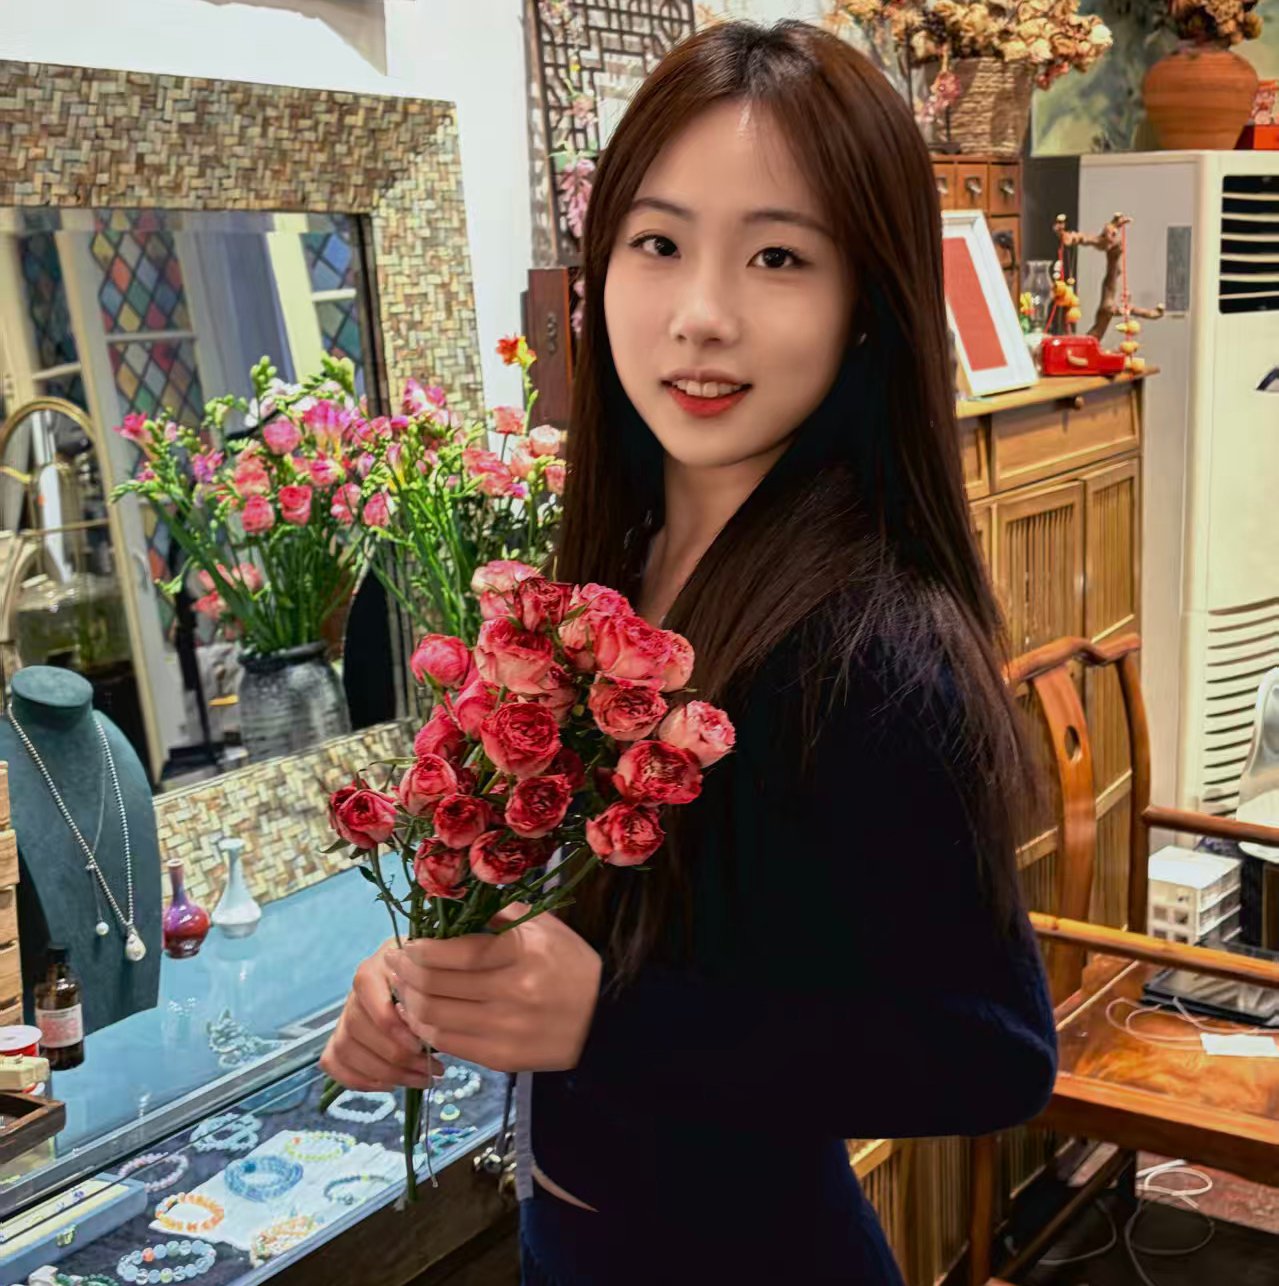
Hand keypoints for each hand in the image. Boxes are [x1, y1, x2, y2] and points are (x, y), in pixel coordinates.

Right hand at [320, 938, 442, 1090]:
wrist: (411, 970)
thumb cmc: (424, 974)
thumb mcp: (429, 976)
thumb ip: (423, 997)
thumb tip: (427, 1030)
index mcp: (372, 973)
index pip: (374, 1006)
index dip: (395, 1032)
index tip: (422, 1046)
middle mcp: (352, 994)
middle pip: (359, 1031)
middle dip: (397, 1058)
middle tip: (432, 1069)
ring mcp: (343, 1018)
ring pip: (346, 1050)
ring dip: (384, 1073)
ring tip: (421, 1079)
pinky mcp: (339, 1039)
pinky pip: (333, 1063)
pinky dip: (358, 1080)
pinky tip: (390, 1085)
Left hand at [387, 904, 601, 1073]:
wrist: (605, 1017)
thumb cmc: (569, 963)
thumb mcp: (542, 926)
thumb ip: (498, 914)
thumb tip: (448, 910)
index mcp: (520, 952)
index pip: (451, 954)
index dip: (418, 950)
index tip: (406, 944)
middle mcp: (512, 992)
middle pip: (434, 987)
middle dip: (405, 974)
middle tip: (396, 964)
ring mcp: (506, 1029)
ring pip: (433, 1019)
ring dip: (409, 1003)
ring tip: (404, 990)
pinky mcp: (502, 1058)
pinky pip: (449, 1044)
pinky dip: (428, 1029)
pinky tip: (423, 1016)